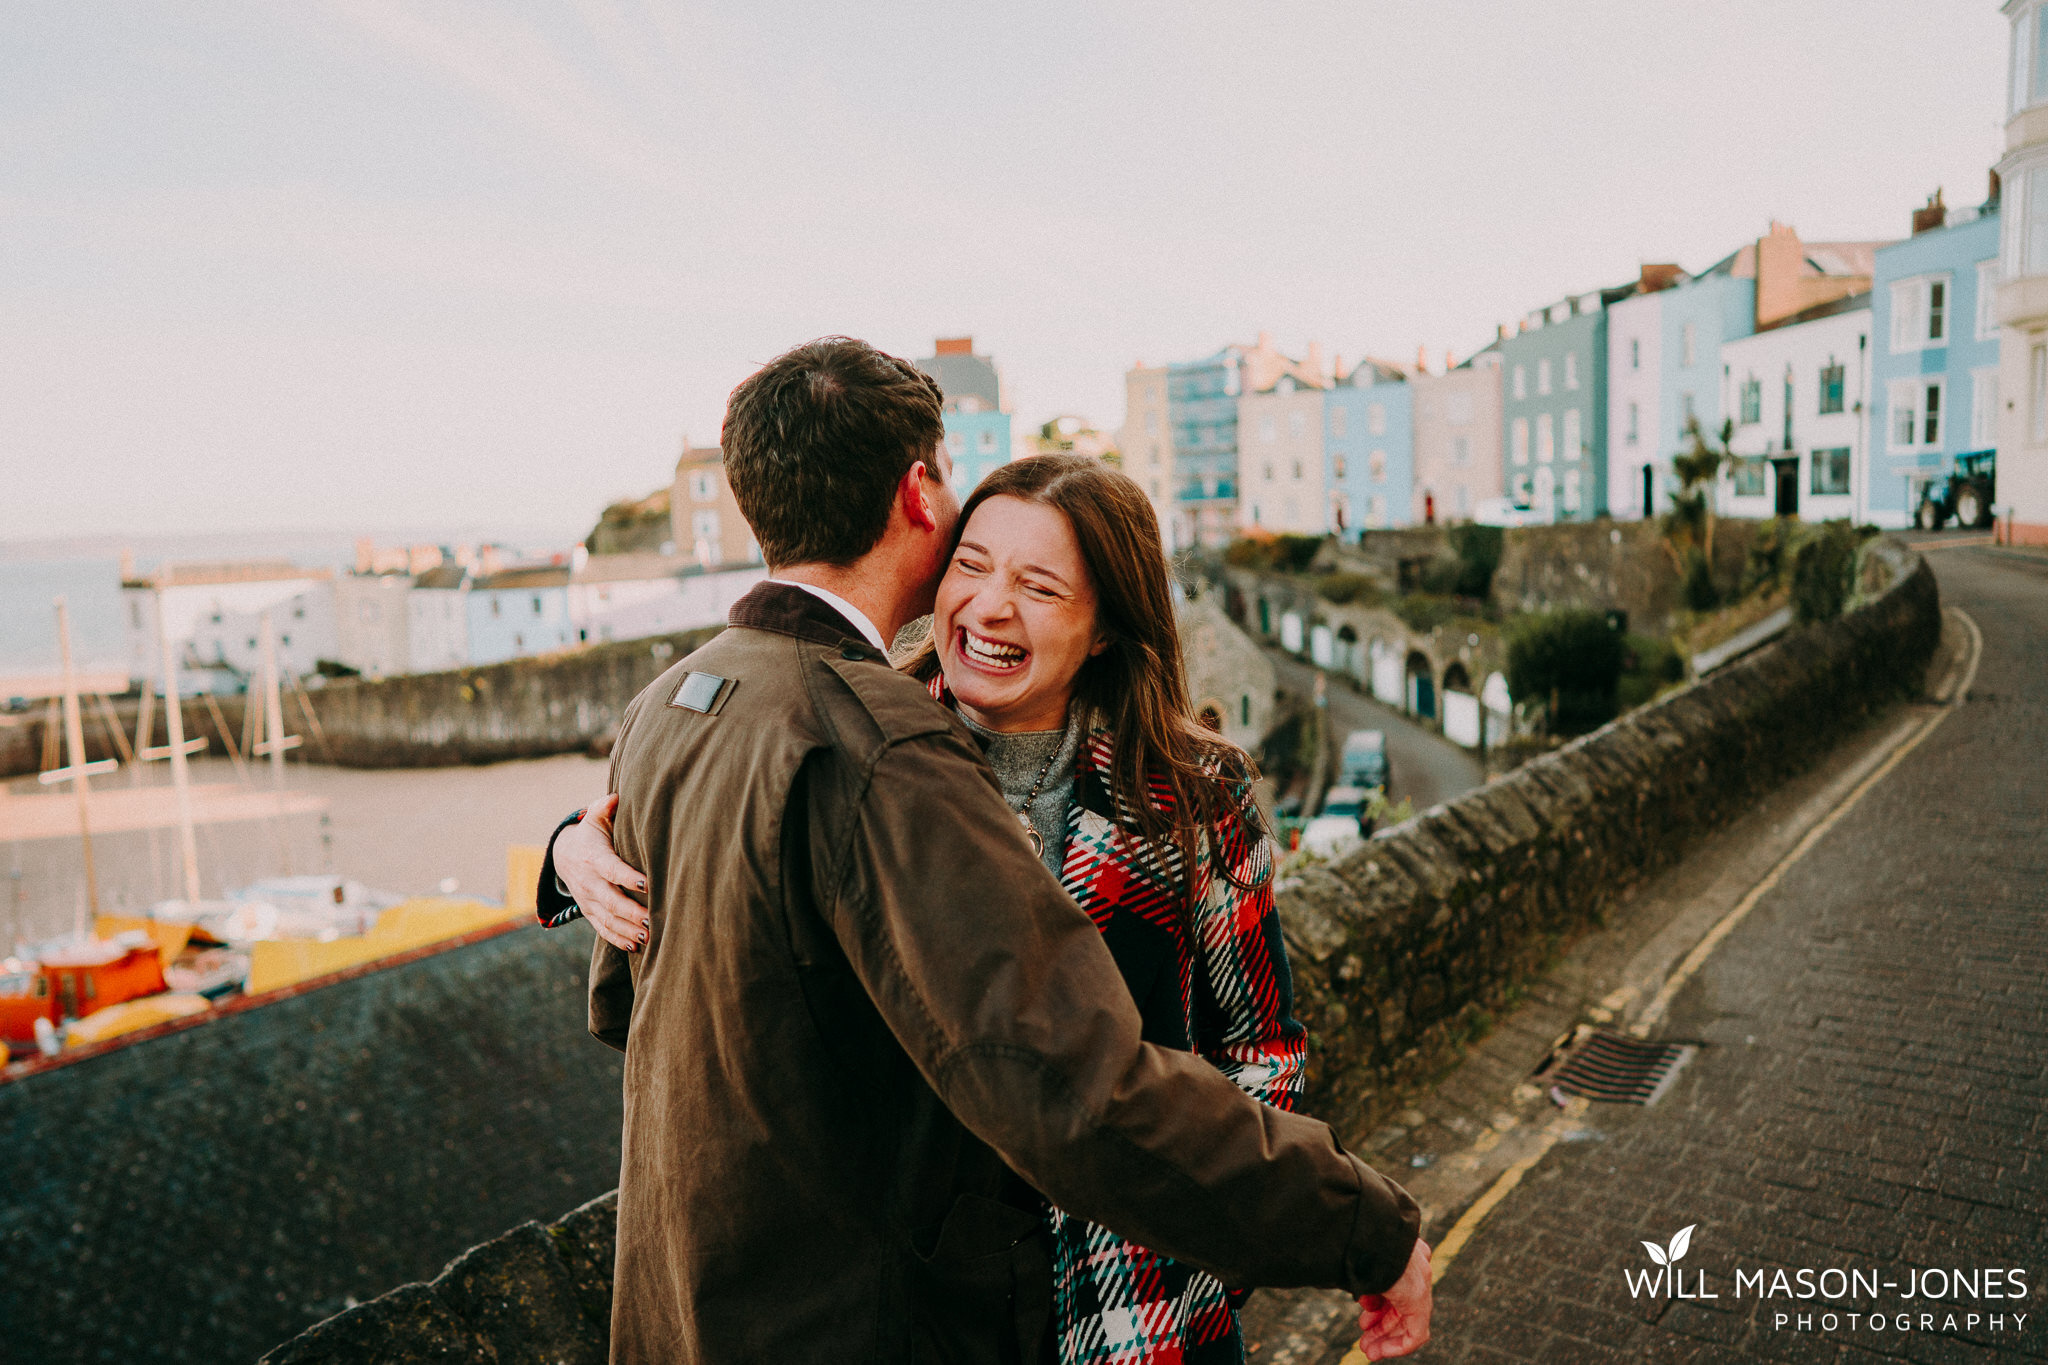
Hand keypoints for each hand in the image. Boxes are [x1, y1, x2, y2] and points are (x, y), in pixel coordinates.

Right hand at [559, 794, 649, 951]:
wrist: (563, 856)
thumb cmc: (591, 834)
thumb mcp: (594, 819)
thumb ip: (603, 808)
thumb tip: (615, 798)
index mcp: (593, 858)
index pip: (611, 869)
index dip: (628, 877)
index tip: (647, 883)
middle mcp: (589, 882)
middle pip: (610, 900)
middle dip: (631, 912)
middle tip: (653, 919)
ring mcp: (588, 900)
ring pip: (607, 919)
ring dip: (628, 929)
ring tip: (649, 936)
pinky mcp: (589, 912)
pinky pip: (602, 929)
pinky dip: (618, 939)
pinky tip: (637, 946)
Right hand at [1355, 1236, 1431, 1359]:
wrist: (1370, 1230)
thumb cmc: (1355, 1236)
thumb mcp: (1360, 1255)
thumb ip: (1365, 1276)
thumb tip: (1358, 1293)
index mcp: (1405, 1252)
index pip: (1396, 1286)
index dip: (1377, 1306)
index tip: (1363, 1319)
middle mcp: (1416, 1267)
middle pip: (1401, 1305)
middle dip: (1380, 1325)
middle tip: (1364, 1340)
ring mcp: (1420, 1284)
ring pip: (1407, 1320)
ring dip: (1386, 1337)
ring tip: (1368, 1350)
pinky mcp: (1420, 1302)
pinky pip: (1416, 1333)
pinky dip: (1398, 1345)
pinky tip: (1380, 1351)